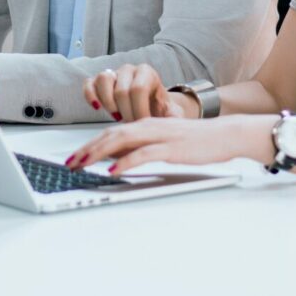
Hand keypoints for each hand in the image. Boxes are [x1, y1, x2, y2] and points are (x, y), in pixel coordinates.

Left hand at [65, 115, 277, 175]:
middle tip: (69, 162)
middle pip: (110, 135)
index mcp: (146, 125)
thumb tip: (121, 160)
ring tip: (82, 164)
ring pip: (121, 141)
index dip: (90, 144)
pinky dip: (126, 162)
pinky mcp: (171, 148)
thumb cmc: (198, 141)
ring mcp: (159, 136)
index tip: (74, 156)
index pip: (111, 133)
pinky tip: (113, 170)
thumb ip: (144, 147)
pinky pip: (143, 154)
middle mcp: (148, 126)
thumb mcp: (166, 142)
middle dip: (86, 149)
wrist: (226, 134)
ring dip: (98, 153)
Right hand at [83, 64, 199, 121]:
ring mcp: (113, 73)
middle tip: (132, 126)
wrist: (151, 107)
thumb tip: (176, 124)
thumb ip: (175, 117)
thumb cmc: (159, 110)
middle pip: (121, 89)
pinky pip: (89, 83)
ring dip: (108, 103)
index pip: (138, 89)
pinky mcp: (98, 81)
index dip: (138, 110)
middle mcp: (129, 69)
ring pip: (103, 80)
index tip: (142, 125)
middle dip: (126, 113)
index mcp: (147, 72)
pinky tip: (98, 108)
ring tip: (117, 117)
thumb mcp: (171, 113)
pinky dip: (90, 95)